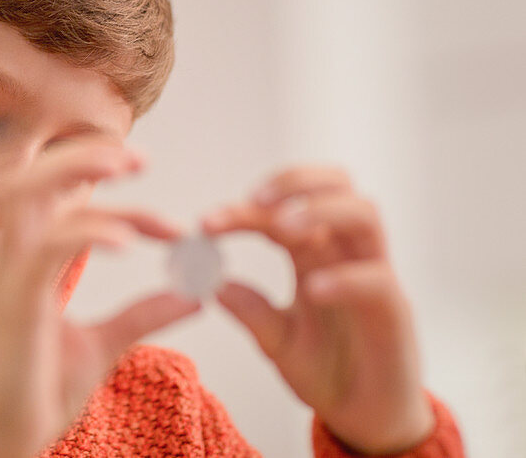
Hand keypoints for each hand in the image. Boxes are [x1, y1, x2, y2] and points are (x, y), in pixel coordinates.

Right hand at [0, 139, 200, 457]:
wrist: (3, 444)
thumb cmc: (37, 394)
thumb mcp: (104, 346)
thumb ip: (143, 314)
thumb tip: (195, 294)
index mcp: (28, 264)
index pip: (57, 200)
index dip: (102, 183)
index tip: (159, 200)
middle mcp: (10, 260)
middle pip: (32, 178)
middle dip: (83, 155)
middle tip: (139, 157)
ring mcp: (6, 277)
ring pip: (29, 196)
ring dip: (79, 172)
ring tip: (131, 168)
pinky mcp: (12, 303)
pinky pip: (45, 247)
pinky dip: (87, 231)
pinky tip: (129, 240)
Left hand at [203, 165, 434, 454]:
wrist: (367, 419)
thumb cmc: (327, 371)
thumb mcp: (278, 342)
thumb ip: (253, 313)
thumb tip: (215, 284)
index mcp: (314, 253)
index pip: (282, 210)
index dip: (245, 209)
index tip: (206, 224)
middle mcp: (346, 253)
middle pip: (336, 185)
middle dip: (294, 181)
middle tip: (254, 198)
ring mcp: (374, 276)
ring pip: (364, 213)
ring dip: (321, 209)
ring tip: (282, 227)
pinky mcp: (395, 311)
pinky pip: (377, 280)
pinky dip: (345, 278)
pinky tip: (313, 289)